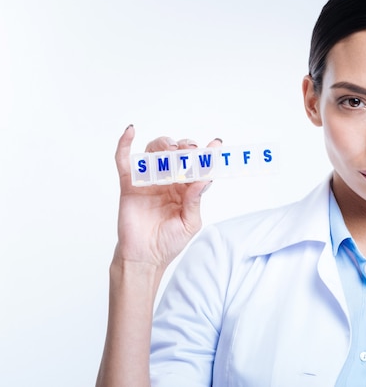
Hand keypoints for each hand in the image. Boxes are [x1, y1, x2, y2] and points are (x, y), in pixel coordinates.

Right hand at [113, 125, 221, 270]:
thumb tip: (205, 179)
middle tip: (190, 150)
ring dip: (162, 144)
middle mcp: (168, 181)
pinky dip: (125, 144)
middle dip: (185, 147)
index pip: (197, 166)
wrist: (145, 258)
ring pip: (154, 152)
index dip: (206, 154)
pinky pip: (124, 160)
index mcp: (185, 189)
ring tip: (171, 149)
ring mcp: (148, 181)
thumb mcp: (190, 222)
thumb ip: (195, 200)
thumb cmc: (168, 242)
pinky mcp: (129, 185)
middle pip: (176, 153)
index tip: (216, 144)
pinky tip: (130, 131)